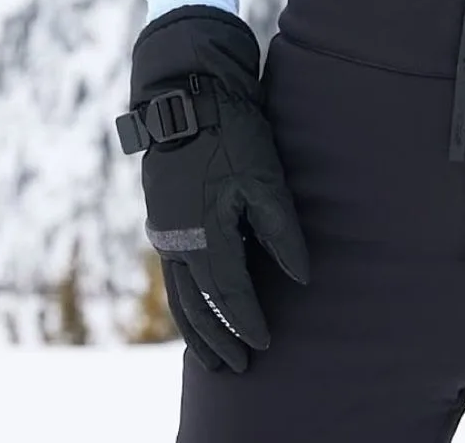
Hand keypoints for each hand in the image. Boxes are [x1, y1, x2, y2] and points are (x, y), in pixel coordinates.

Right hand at [117, 6, 310, 373]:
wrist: (185, 95)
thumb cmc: (231, 133)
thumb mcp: (266, 177)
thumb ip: (283, 231)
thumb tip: (303, 278)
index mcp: (204, 235)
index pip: (228, 295)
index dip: (248, 321)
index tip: (266, 345)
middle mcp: (176, 241)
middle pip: (197, 306)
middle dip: (217, 339)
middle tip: (237, 368)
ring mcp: (164, 231)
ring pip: (178, 294)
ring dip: (195, 327)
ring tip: (210, 357)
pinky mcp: (162, 217)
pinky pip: (171, 273)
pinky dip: (184, 299)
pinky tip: (197, 307)